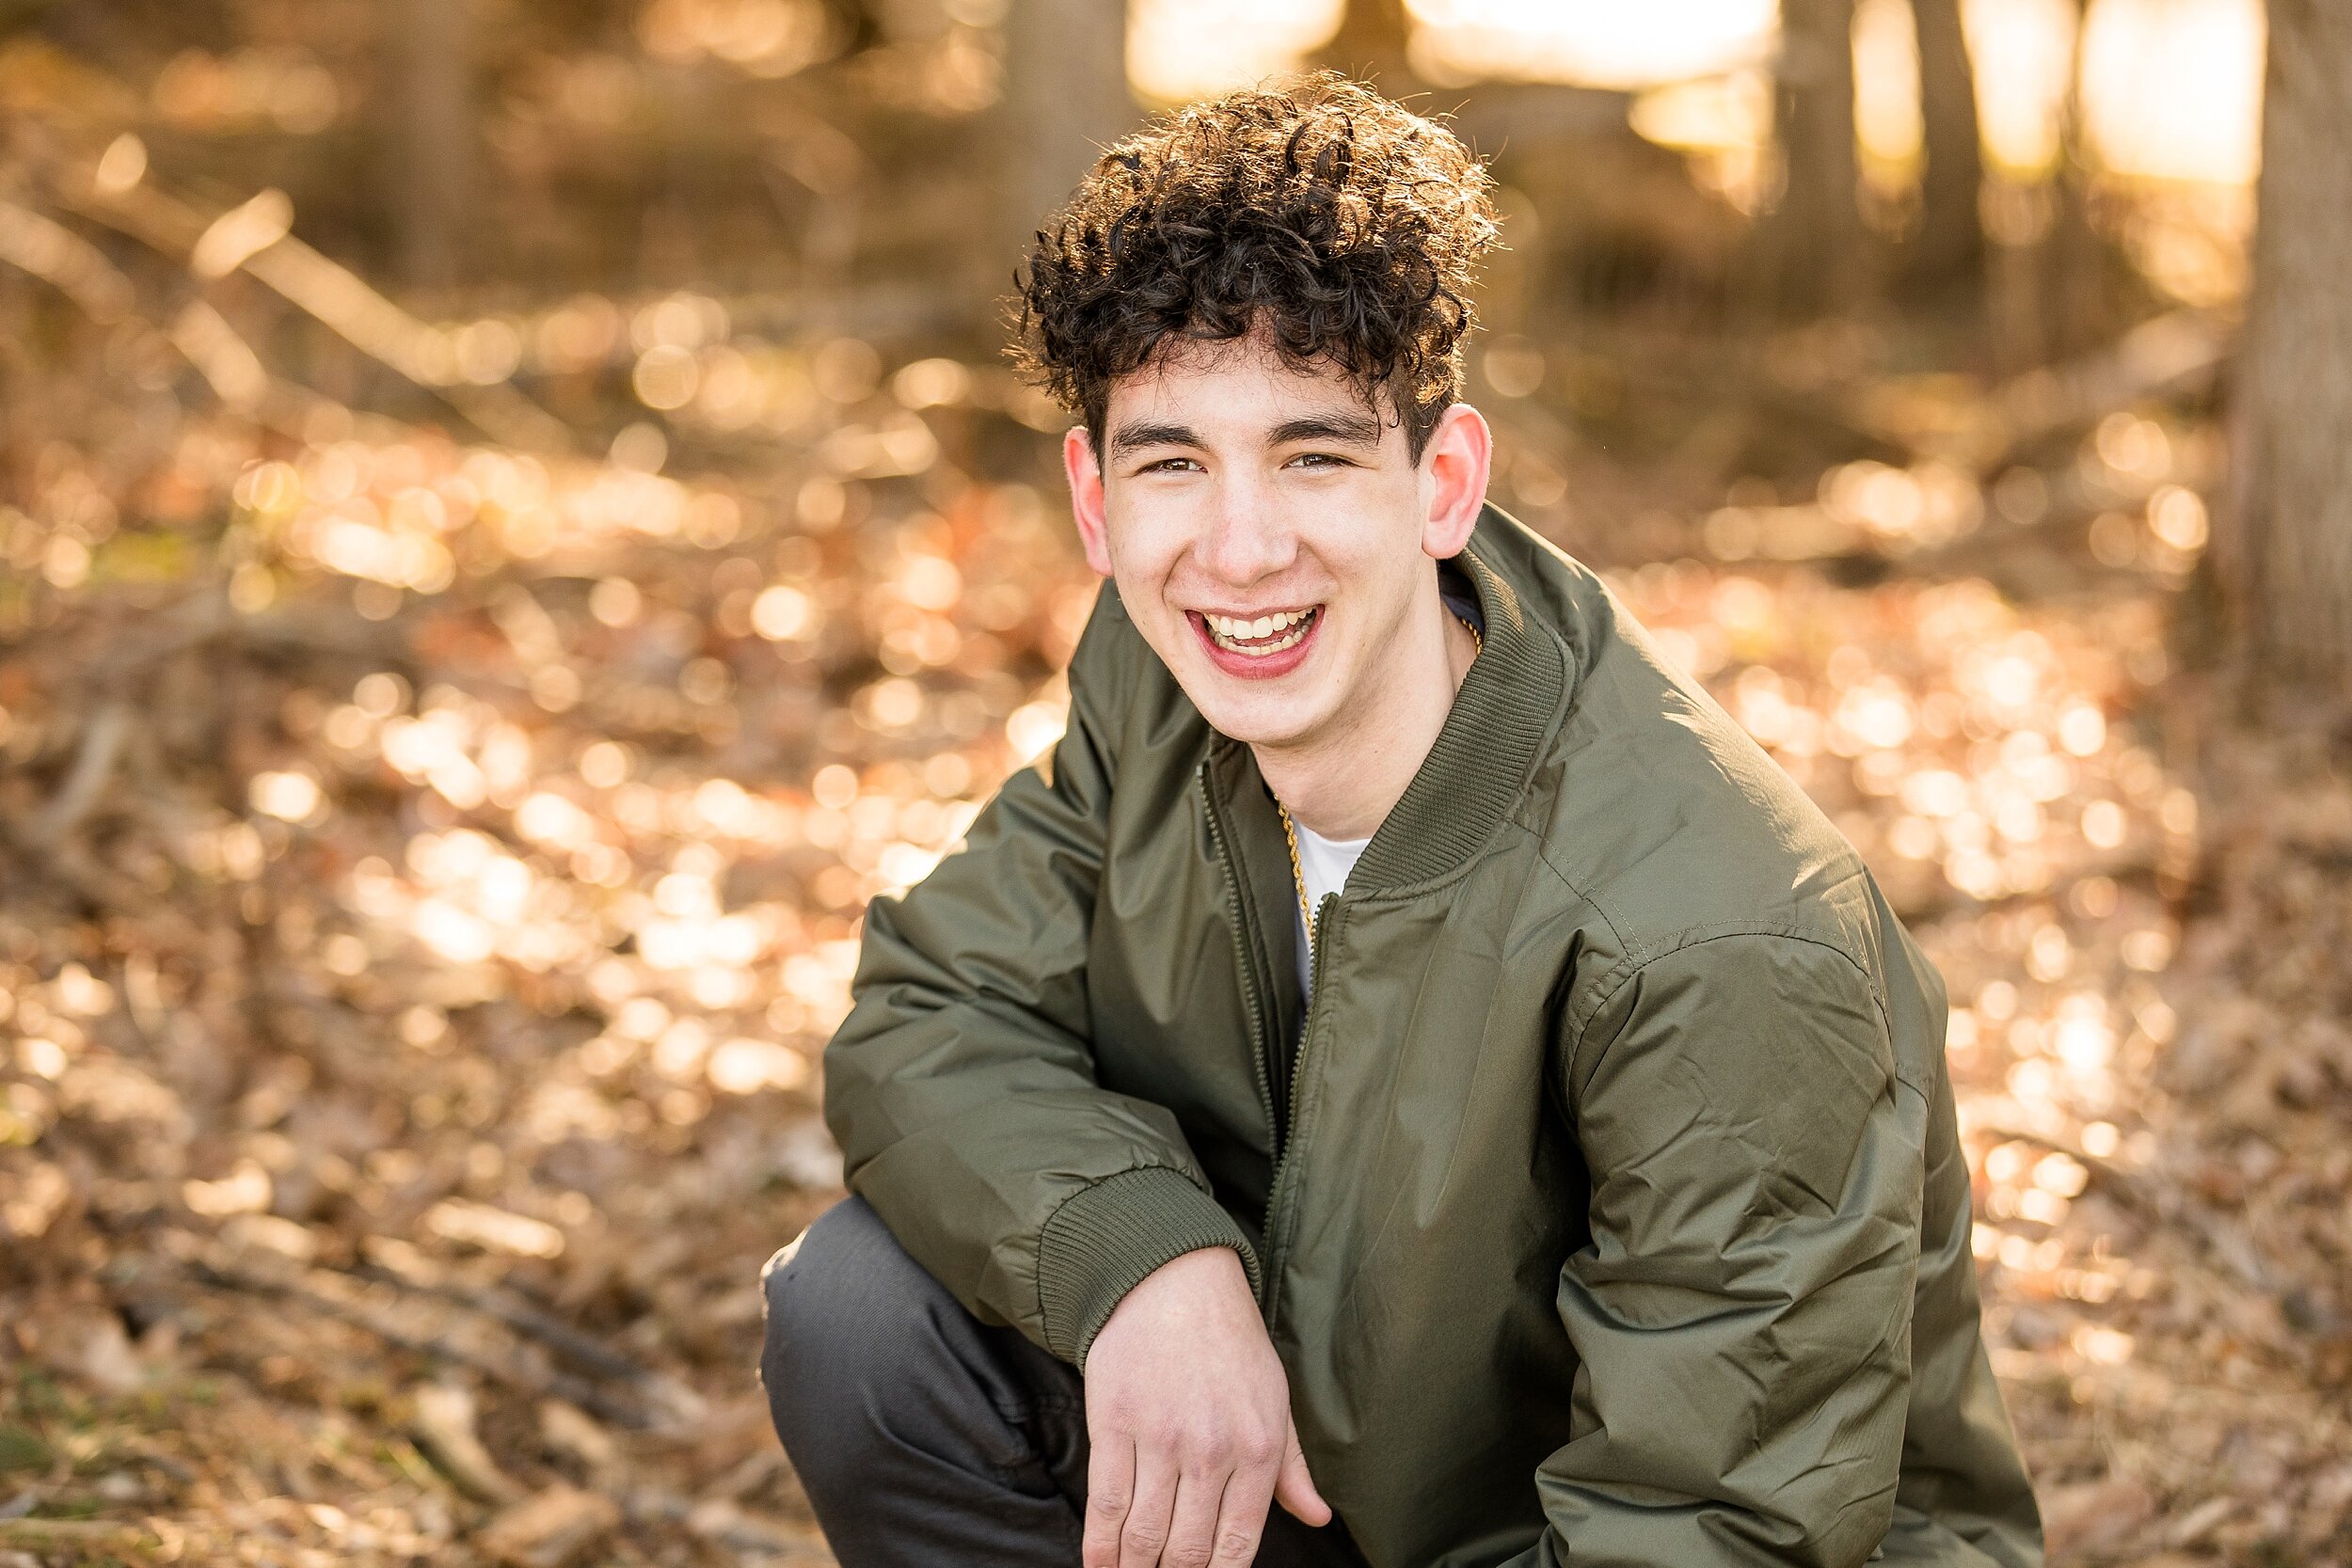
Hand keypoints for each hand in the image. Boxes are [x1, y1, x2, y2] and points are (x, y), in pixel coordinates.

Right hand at [1081, 1246, 1330, 1566]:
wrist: (1175, 1279)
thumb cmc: (1231, 1342)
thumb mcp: (1275, 1400)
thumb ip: (1292, 1468)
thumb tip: (1317, 1518)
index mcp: (1260, 1449)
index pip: (1237, 1546)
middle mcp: (1213, 1451)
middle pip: (1186, 1550)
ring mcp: (1161, 1438)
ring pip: (1144, 1534)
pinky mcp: (1114, 1422)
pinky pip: (1106, 1502)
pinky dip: (1099, 1546)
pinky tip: (1099, 1565)